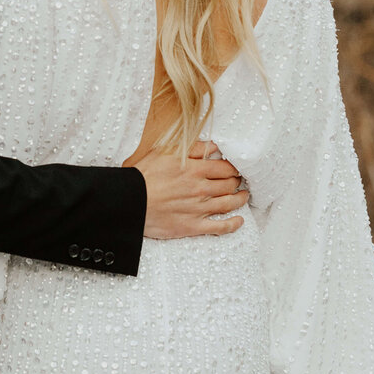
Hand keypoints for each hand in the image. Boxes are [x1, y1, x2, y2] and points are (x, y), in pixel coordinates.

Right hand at [133, 141, 248, 239]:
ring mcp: (199, 209)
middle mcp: (201, 189)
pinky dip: (233, 224)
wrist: (130, 201)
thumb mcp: (166, 151)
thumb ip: (192, 148)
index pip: (226, 168)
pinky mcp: (193, 226)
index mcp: (196, 170)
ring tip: (243, 196)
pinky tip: (239, 221)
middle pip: (229, 185)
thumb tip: (213, 146)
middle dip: (238, 182)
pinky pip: (220, 227)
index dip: (234, 168)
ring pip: (229, 204)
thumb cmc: (144, 175)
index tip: (236, 168)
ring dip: (240, 199)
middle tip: (240, 181)